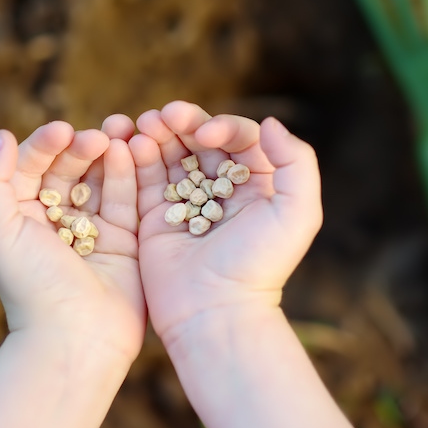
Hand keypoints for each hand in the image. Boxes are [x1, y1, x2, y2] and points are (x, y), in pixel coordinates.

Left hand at [0, 115, 145, 361]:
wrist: (76, 339)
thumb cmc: (32, 287)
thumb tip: (1, 136)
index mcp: (22, 217)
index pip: (33, 166)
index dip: (46, 143)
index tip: (62, 130)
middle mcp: (56, 221)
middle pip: (70, 168)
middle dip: (82, 146)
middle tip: (97, 136)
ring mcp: (93, 230)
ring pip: (101, 179)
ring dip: (109, 153)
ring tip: (119, 132)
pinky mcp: (125, 240)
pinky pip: (127, 199)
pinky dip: (129, 174)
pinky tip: (131, 152)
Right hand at [128, 101, 322, 344]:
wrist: (215, 312)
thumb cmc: (260, 266)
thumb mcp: (298, 214)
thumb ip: (296, 162)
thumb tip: (269, 123)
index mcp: (257, 184)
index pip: (239, 138)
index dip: (222, 126)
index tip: (205, 134)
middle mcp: (222, 189)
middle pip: (200, 140)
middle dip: (182, 123)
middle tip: (163, 115)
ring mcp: (186, 201)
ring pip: (170, 153)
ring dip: (156, 133)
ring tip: (142, 125)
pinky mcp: (155, 216)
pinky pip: (144, 178)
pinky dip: (136, 157)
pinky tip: (130, 144)